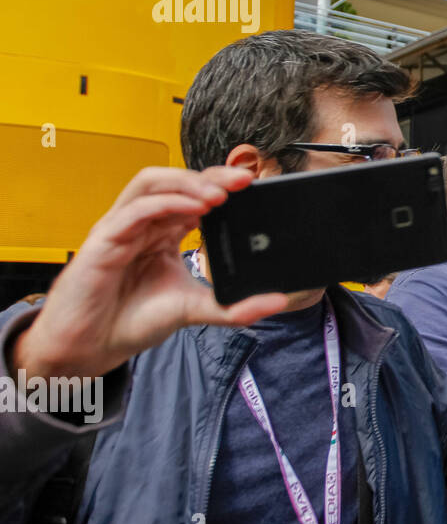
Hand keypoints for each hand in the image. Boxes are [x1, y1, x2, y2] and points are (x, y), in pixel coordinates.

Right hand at [12, 166, 287, 380]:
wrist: (90, 347)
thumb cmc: (133, 320)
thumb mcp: (194, 310)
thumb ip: (233, 307)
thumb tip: (278, 300)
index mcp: (164, 231)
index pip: (194, 194)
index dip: (221, 184)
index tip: (254, 186)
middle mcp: (144, 223)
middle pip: (176, 181)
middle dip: (211, 176)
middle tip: (244, 181)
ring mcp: (122, 227)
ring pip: (152, 184)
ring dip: (187, 183)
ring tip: (219, 195)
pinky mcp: (104, 240)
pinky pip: (135, 210)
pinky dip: (165, 204)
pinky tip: (192, 211)